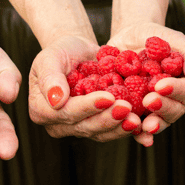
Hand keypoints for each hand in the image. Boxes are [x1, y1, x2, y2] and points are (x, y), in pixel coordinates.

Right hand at [28, 34, 151, 143]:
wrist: (80, 52)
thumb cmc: (62, 51)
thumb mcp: (51, 56)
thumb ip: (50, 77)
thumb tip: (56, 101)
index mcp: (41, 110)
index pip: (65, 113)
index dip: (87, 107)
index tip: (107, 97)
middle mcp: (58, 124)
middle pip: (84, 126)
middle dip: (107, 118)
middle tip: (127, 108)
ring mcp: (79, 127)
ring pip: (100, 133)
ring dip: (119, 127)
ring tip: (137, 119)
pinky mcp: (98, 127)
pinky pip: (112, 131)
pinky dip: (127, 130)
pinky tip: (142, 125)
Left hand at [107, 22, 184, 145]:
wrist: (128, 38)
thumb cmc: (156, 36)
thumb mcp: (174, 39)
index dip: (176, 90)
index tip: (160, 85)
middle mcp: (174, 100)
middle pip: (175, 111)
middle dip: (163, 108)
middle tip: (149, 101)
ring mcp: (155, 109)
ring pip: (159, 122)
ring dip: (153, 125)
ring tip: (143, 124)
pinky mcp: (137, 113)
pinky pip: (139, 128)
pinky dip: (139, 135)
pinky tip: (136, 136)